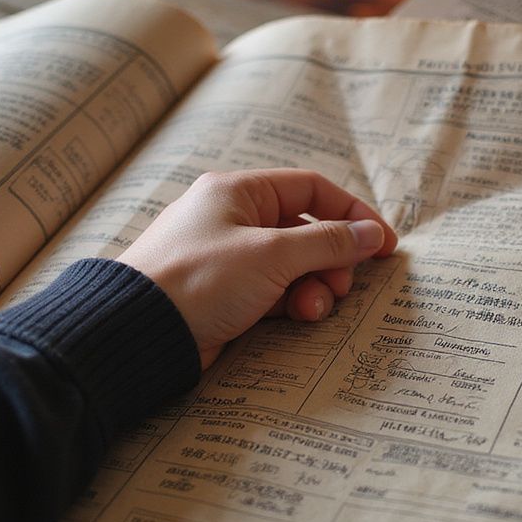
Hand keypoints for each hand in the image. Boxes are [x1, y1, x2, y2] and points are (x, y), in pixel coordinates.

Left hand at [117, 169, 397, 368]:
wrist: (138, 331)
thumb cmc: (200, 279)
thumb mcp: (272, 254)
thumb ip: (328, 242)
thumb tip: (372, 234)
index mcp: (238, 192)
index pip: (311, 189)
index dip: (352, 213)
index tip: (384, 243)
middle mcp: (232, 219)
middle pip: (304, 230)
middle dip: (330, 260)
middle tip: (342, 286)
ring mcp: (227, 259)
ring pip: (291, 266)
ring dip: (312, 286)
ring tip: (313, 308)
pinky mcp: (224, 294)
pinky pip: (272, 292)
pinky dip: (289, 303)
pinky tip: (296, 317)